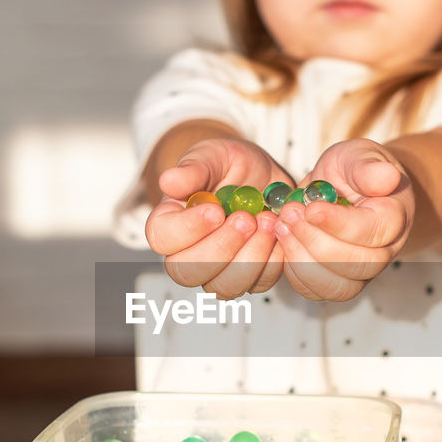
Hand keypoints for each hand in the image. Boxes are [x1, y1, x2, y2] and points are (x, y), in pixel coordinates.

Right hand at [143, 138, 291, 297]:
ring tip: (267, 221)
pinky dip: (273, 259)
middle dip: (221, 247)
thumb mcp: (213, 155)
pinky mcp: (249, 276)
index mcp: (169, 222)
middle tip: (246, 218)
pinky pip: (258, 283)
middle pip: (188, 271)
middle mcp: (187, 253)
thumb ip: (193, 168)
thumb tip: (168, 181)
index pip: (162, 239)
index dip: (187, 229)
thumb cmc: (231, 166)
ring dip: (251, 257)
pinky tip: (278, 231)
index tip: (215, 210)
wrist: (263, 177)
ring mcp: (218, 270)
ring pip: (224, 286)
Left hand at [274, 138, 414, 301]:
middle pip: (356, 265)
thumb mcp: (358, 156)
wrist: (350, 190)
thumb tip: (387, 176)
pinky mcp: (338, 282)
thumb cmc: (354, 171)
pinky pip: (317, 292)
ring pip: (337, 287)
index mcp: (393, 218)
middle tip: (290, 213)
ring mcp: (362, 272)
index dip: (338, 224)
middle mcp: (384, 251)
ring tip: (282, 228)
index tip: (310, 208)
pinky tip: (284, 243)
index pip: (372, 231)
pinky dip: (295, 273)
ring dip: (302, 261)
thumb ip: (368, 167)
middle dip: (315, 241)